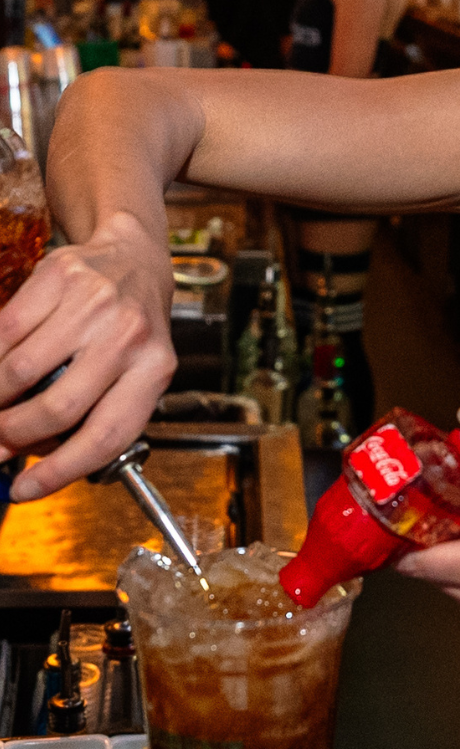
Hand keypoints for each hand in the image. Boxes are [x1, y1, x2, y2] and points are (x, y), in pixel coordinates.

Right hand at [0, 210, 176, 498]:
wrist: (135, 257)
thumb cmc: (131, 330)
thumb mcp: (136, 374)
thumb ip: (98, 415)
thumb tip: (33, 458)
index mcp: (155, 370)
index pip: (106, 436)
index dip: (60, 471)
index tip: (24, 491)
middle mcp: (129, 335)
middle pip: (58, 406)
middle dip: (14, 435)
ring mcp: (94, 303)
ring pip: (21, 370)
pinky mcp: (60, 276)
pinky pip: (6, 330)